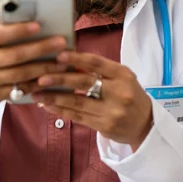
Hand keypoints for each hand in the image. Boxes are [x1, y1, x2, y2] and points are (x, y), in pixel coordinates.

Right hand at [0, 14, 68, 124]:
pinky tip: (51, 78)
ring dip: (44, 68)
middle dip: (40, 48)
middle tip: (61, 42)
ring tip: (62, 61)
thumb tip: (20, 6)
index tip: (38, 25)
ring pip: (20, 75)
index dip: (18, 30)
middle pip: (14, 56)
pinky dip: (37, 83)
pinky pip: (19, 90)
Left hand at [33, 51, 153, 148]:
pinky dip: (60, 110)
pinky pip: (77, 116)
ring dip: (54, 97)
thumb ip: (100, 71)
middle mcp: (118, 92)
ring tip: (36, 93)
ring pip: (77, 102)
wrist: (146, 125)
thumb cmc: (129, 95)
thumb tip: (69, 62)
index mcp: (123, 75)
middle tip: (40, 78)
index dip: (76, 58)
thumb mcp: (121, 78)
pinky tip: (47, 105)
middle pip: (84, 83)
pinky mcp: (104, 126)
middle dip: (59, 79)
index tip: (58, 55)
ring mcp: (111, 111)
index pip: (96, 63)